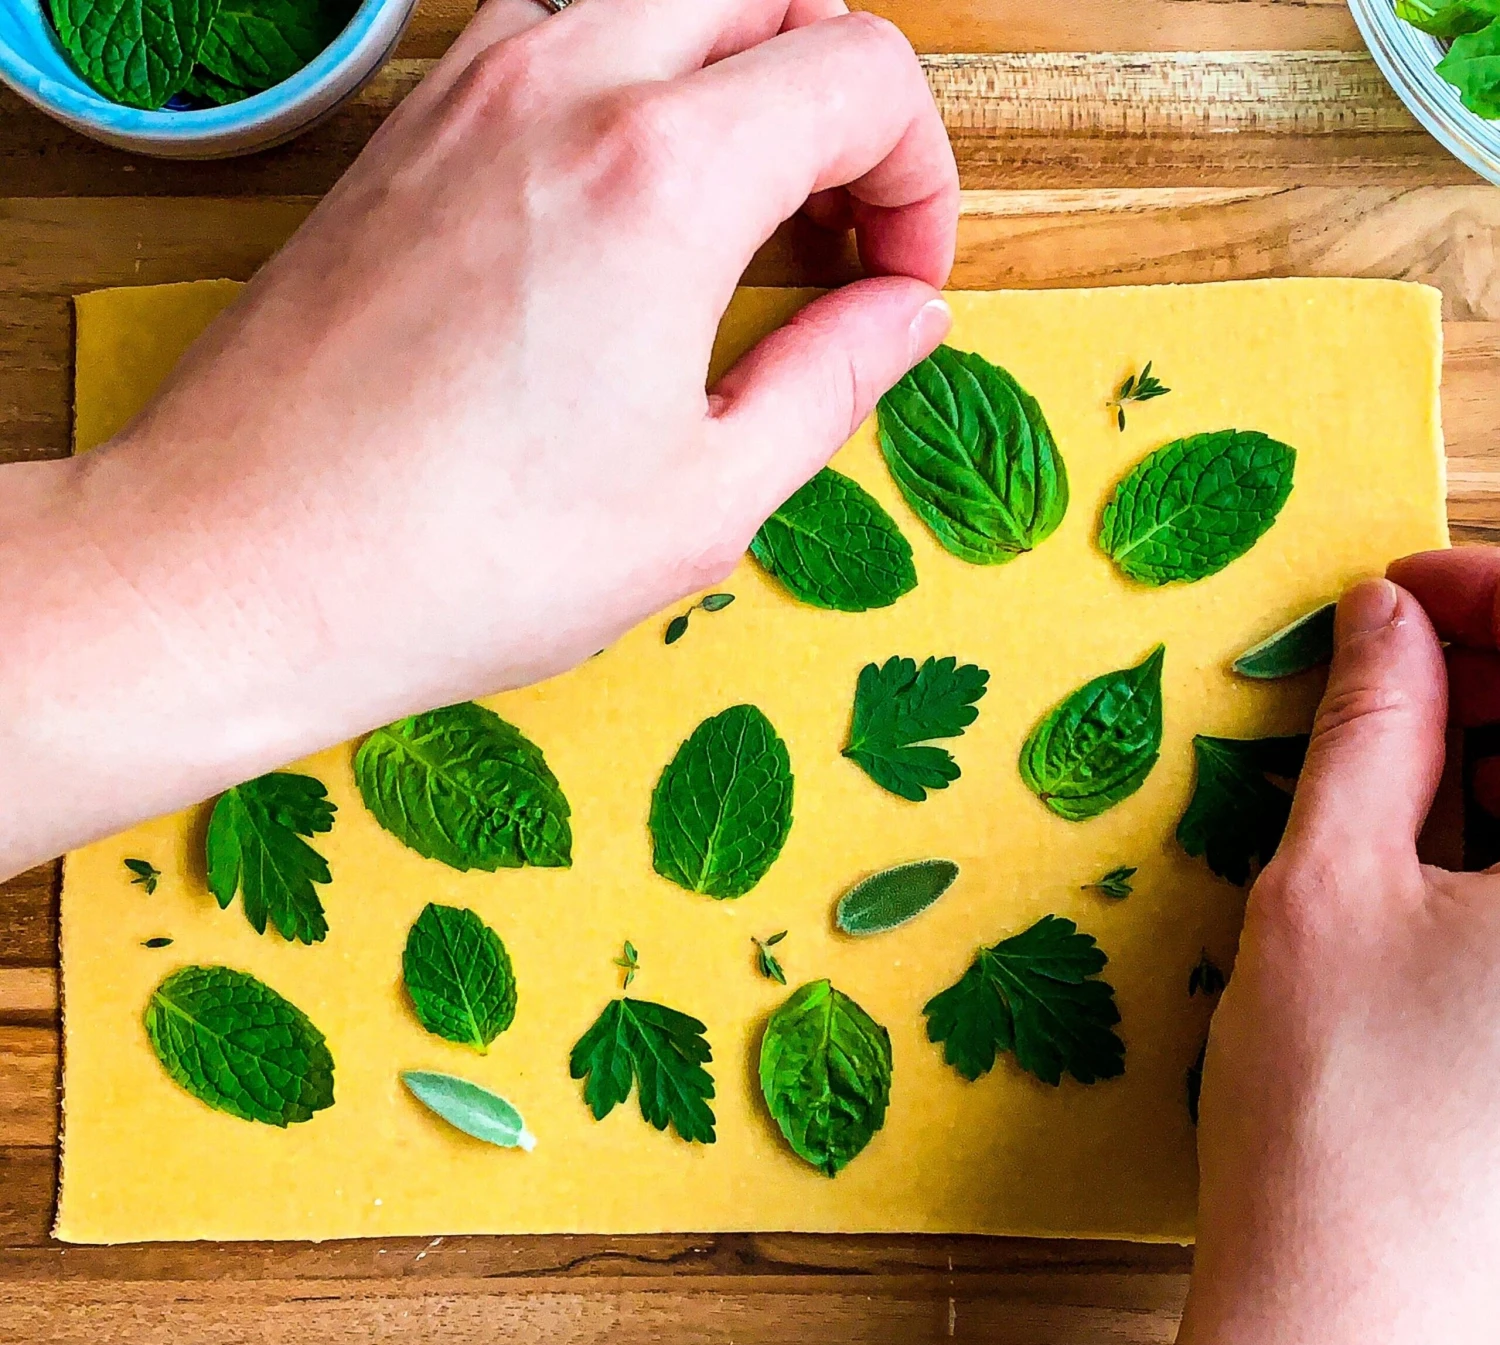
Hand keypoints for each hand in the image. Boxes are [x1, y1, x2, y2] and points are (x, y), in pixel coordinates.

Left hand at [0, 0, 957, 872]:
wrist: (243, 567)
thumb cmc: (465, 558)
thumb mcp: (702, 502)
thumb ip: (831, 382)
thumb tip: (903, 318)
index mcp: (663, 173)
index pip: (864, 74)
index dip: (920, 177)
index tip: (898, 281)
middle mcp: (561, 84)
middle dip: (842, 102)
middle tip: (842, 234)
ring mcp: (465, 91)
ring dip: (736, 84)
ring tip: (743, 221)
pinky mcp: (404, 130)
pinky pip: (555, 43)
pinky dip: (631, 94)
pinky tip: (625, 220)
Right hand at [1113, 559, 1499, 1344]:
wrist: (1347, 1332)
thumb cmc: (1332, 1122)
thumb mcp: (1326, 888)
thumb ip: (1368, 728)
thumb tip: (1382, 623)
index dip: (1494, 593)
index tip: (1394, 587)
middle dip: (1497, 672)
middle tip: (1376, 664)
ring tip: (1386, 759)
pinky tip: (1427, 842)